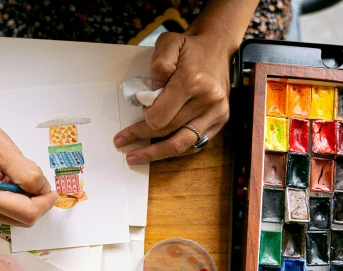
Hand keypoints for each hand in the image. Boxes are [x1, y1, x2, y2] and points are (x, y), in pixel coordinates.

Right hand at [0, 107, 57, 225]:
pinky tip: (5, 179)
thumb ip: (28, 174)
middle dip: (35, 201)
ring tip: (12, 174)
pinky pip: (4, 210)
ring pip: (14, 216)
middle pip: (22, 219)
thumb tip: (44, 191)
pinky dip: (13, 198)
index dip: (44, 202)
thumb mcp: (5, 150)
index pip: (26, 214)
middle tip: (33, 177)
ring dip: (23, 199)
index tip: (52, 190)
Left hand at [113, 31, 231, 163]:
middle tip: (122, 141)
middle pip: (168, 131)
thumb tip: (151, 93)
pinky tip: (159, 152)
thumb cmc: (189, 48)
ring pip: (182, 144)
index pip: (160, 115)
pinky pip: (195, 145)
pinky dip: (175, 150)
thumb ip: (158, 64)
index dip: (145, 116)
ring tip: (135, 157)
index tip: (141, 109)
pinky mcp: (220, 122)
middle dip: (142, 136)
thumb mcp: (169, 42)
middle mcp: (208, 101)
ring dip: (156, 153)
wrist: (217, 49)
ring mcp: (216, 114)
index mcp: (193, 82)